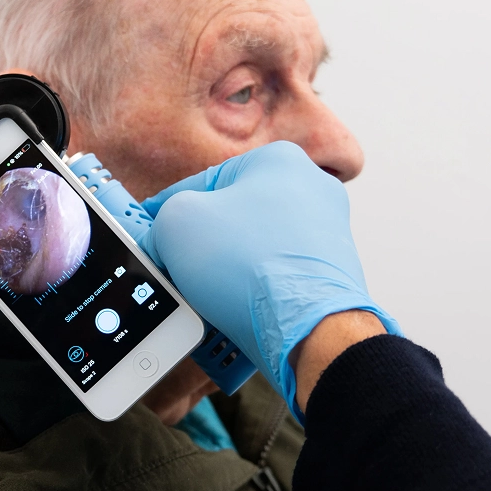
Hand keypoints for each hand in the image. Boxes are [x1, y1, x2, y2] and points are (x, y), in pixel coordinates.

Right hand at [139, 141, 401, 413]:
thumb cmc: (252, 266)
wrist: (310, 331)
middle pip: (233, 215)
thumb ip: (163, 216)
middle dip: (204, 243)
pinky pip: (277, 277)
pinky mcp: (334, 274)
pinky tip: (236, 309)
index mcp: (278, 159)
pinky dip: (254, 291)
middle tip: (179, 266)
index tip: (156, 231)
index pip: (203, 182)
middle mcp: (312, 189)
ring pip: (254, 249)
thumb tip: (163, 235)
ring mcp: (328, 233)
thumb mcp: (177, 223)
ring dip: (227, 270)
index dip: (170, 211)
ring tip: (208, 295)